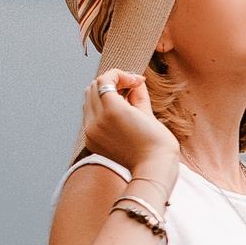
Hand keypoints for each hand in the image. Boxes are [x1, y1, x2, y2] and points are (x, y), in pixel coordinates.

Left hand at [80, 69, 178, 186]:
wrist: (153, 169)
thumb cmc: (157, 143)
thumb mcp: (148, 112)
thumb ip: (137, 92)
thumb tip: (134, 81)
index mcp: (112, 110)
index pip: (104, 80)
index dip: (121, 75)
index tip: (135, 81)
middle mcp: (96, 120)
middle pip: (92, 88)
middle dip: (111, 83)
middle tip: (129, 87)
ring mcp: (91, 132)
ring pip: (88, 101)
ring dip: (103, 95)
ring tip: (123, 99)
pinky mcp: (91, 141)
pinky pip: (89, 117)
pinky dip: (100, 110)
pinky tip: (118, 114)